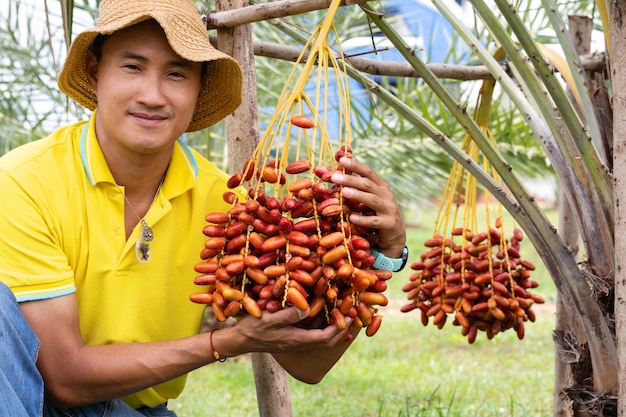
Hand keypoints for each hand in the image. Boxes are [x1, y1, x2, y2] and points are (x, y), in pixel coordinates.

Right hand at [231, 306, 353, 353]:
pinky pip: (311, 330)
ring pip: (320, 334)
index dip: (340, 328)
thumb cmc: (253, 328)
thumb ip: (289, 314)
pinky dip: (321, 321)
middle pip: (327, 339)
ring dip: (332, 324)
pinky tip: (324, 309)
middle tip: (354, 312)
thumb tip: (308, 308)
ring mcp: (296, 339)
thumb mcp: (270, 318)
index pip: (325, 338)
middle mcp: (300, 342)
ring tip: (344, 309)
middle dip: (342, 328)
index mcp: (297, 340)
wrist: (240, 339)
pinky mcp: (292, 334)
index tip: (351, 315)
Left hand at [331, 156, 405, 257]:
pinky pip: (375, 221)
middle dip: (350, 179)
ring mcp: (389, 209)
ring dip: (357, 195)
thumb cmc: (376, 215)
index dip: (355, 164)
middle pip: (367, 184)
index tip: (341, 159)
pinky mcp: (389, 224)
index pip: (368, 171)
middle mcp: (386, 195)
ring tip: (344, 192)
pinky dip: (363, 219)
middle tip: (334, 177)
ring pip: (372, 200)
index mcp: (380, 186)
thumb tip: (339, 170)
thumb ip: (356, 187)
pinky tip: (352, 218)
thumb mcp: (368, 199)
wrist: (395, 237)